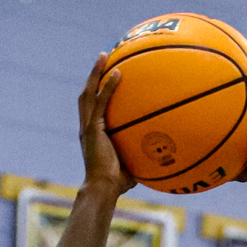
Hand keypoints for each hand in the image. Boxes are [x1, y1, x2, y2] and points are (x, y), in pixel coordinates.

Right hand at [78, 57, 133, 194]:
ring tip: (103, 56)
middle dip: (93, 75)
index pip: (91, 107)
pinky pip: (100, 102)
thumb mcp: (131, 165)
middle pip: (86, 95)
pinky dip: (108, 87)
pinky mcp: (93, 129)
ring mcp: (88, 127)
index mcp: (92, 134)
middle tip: (102, 58)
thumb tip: (161, 155)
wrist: (103, 189)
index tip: (105, 77)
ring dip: (95, 73)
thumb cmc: (117, 184)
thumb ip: (140, 155)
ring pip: (88, 93)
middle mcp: (87, 127)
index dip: (95, 91)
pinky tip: (118, 73)